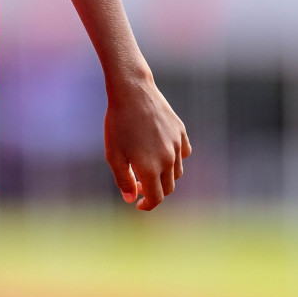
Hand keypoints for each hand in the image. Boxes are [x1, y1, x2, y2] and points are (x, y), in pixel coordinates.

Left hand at [103, 72, 189, 210]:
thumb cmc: (118, 122)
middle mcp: (167, 159)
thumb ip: (123, 179)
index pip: (156, 198)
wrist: (132, 91)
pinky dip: (175, 159)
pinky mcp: (181, 132)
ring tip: (148, 167)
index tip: (139, 204)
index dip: (147, 205)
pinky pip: (184, 153)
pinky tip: (162, 152)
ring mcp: (177, 145)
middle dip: (154, 191)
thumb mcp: (113, 153)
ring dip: (164, 176)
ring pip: (177, 172)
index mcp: (150, 168)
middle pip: (168, 188)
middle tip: (138, 184)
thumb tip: (131, 198)